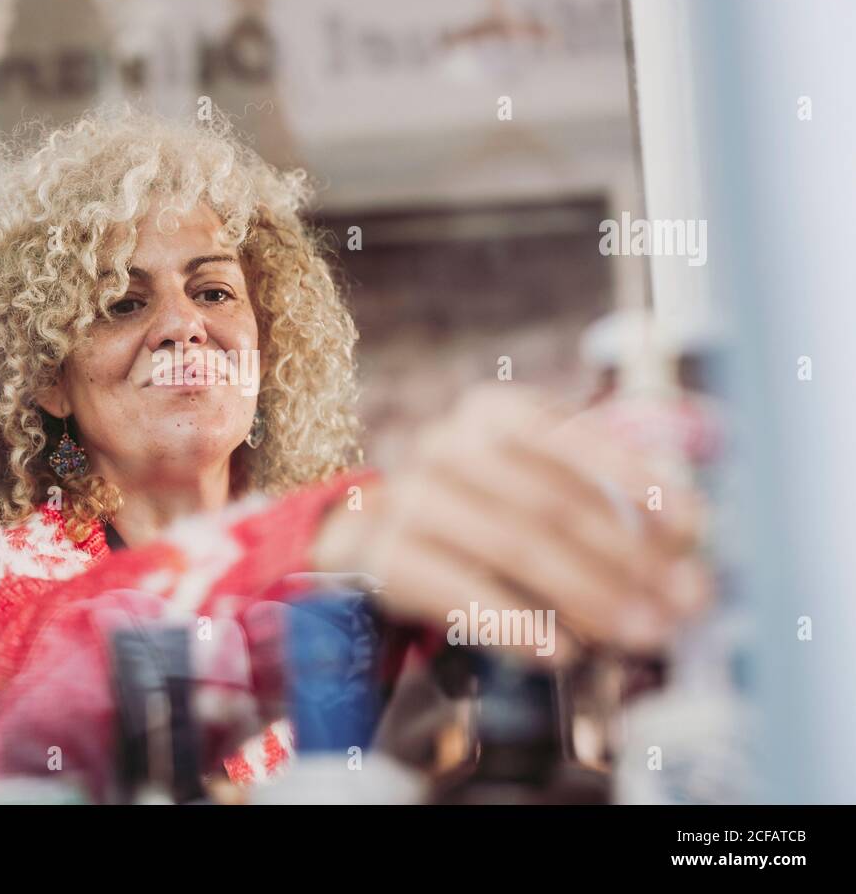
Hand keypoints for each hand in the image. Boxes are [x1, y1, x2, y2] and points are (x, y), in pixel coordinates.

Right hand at [310, 382, 711, 664]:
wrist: (372, 541)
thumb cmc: (477, 516)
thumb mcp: (533, 491)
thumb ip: (602, 505)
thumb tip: (689, 543)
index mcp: (490, 413)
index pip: (570, 438)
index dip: (634, 480)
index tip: (693, 526)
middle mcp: (444, 445)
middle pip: (548, 499)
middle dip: (626, 556)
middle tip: (682, 601)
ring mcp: (407, 498)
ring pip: (509, 543)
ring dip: (585, 593)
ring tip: (638, 633)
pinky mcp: (380, 555)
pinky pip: (456, 590)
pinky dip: (515, 623)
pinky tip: (562, 652)